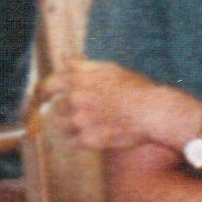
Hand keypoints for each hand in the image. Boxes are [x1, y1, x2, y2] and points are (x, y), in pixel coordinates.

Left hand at [47, 60, 193, 153]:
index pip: (50, 85)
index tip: (49, 96)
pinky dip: (76, 142)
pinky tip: (87, 138)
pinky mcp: (89, 139)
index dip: (48, 91)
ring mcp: (81, 121)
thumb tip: (64, 58)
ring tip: (84, 127)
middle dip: (64, 112)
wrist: (153, 112)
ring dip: (68, 127)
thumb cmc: (136, 88)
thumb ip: (84, 65)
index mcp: (79, 81)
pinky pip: (72, 143)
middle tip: (80, 114)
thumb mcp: (110, 69)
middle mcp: (76, 100)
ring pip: (61, 127)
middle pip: (56, 108)